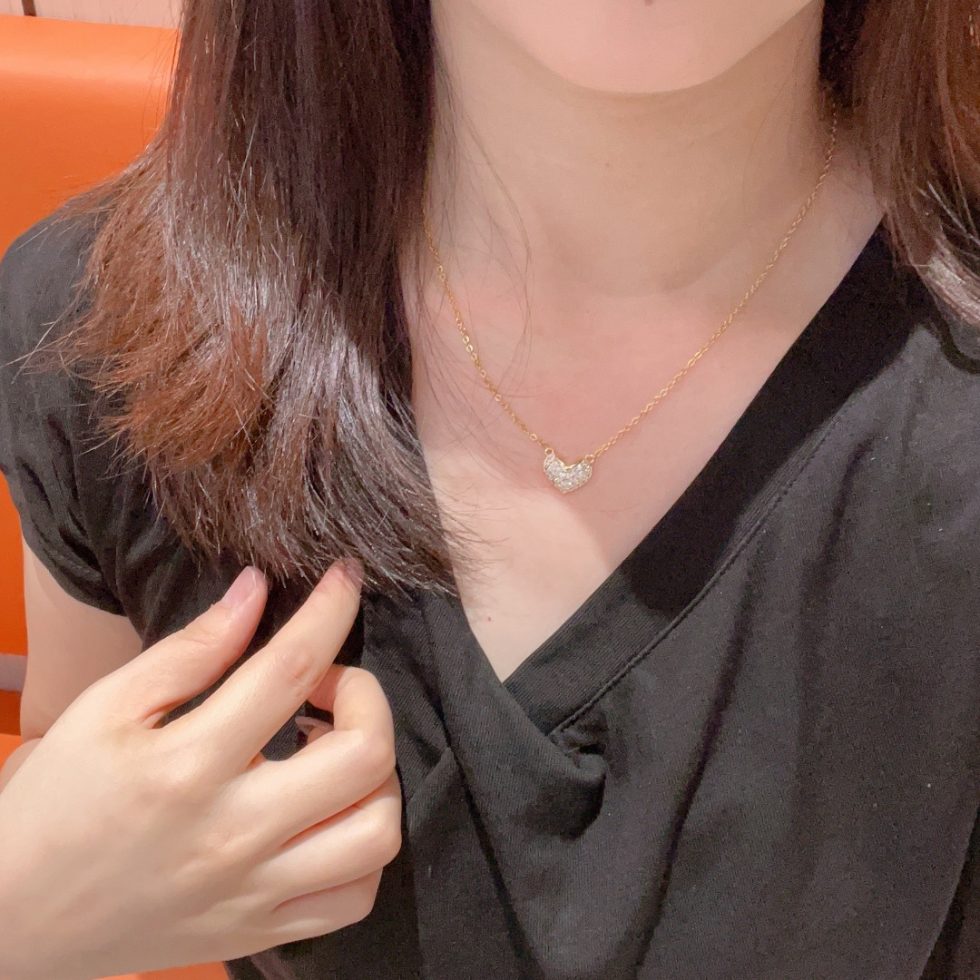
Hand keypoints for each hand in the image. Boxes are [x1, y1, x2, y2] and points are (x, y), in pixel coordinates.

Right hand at [0, 559, 400, 979]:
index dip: (332, 609)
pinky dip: (366, 848)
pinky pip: (357, 897)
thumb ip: (190, 650)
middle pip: (363, 755)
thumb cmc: (56, 802)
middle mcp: (234, 832)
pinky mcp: (262, 930)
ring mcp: (255, 890)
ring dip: (378, 774)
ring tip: (335, 750)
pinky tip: (334, 813)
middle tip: (326, 685)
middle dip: (366, 696)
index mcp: (188, 765)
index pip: (291, 668)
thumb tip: (257, 591)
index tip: (345, 578)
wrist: (14, 919)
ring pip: (377, 832)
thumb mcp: (105, 709)